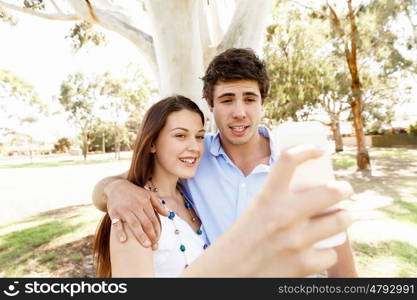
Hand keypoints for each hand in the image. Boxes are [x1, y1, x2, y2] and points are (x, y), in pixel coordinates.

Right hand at [106, 178, 168, 247]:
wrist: (116, 186)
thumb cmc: (134, 193)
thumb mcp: (148, 195)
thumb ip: (158, 205)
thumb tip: (168, 215)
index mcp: (145, 202)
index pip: (153, 219)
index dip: (157, 230)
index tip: (158, 240)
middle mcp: (135, 205)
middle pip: (145, 223)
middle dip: (151, 235)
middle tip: (154, 246)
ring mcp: (124, 209)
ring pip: (134, 224)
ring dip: (140, 236)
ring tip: (146, 246)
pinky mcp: (114, 212)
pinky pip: (117, 224)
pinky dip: (120, 232)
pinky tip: (123, 240)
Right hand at [183, 145, 353, 276]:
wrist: (228, 272)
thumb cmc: (243, 239)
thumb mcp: (256, 210)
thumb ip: (280, 200)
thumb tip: (312, 193)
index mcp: (268, 197)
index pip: (289, 160)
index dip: (307, 149)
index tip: (318, 150)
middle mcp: (284, 215)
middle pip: (332, 190)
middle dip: (344, 189)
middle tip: (344, 190)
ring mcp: (297, 240)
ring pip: (342, 221)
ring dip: (344, 218)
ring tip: (341, 218)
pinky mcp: (304, 264)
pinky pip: (330, 253)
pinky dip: (325, 252)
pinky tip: (315, 251)